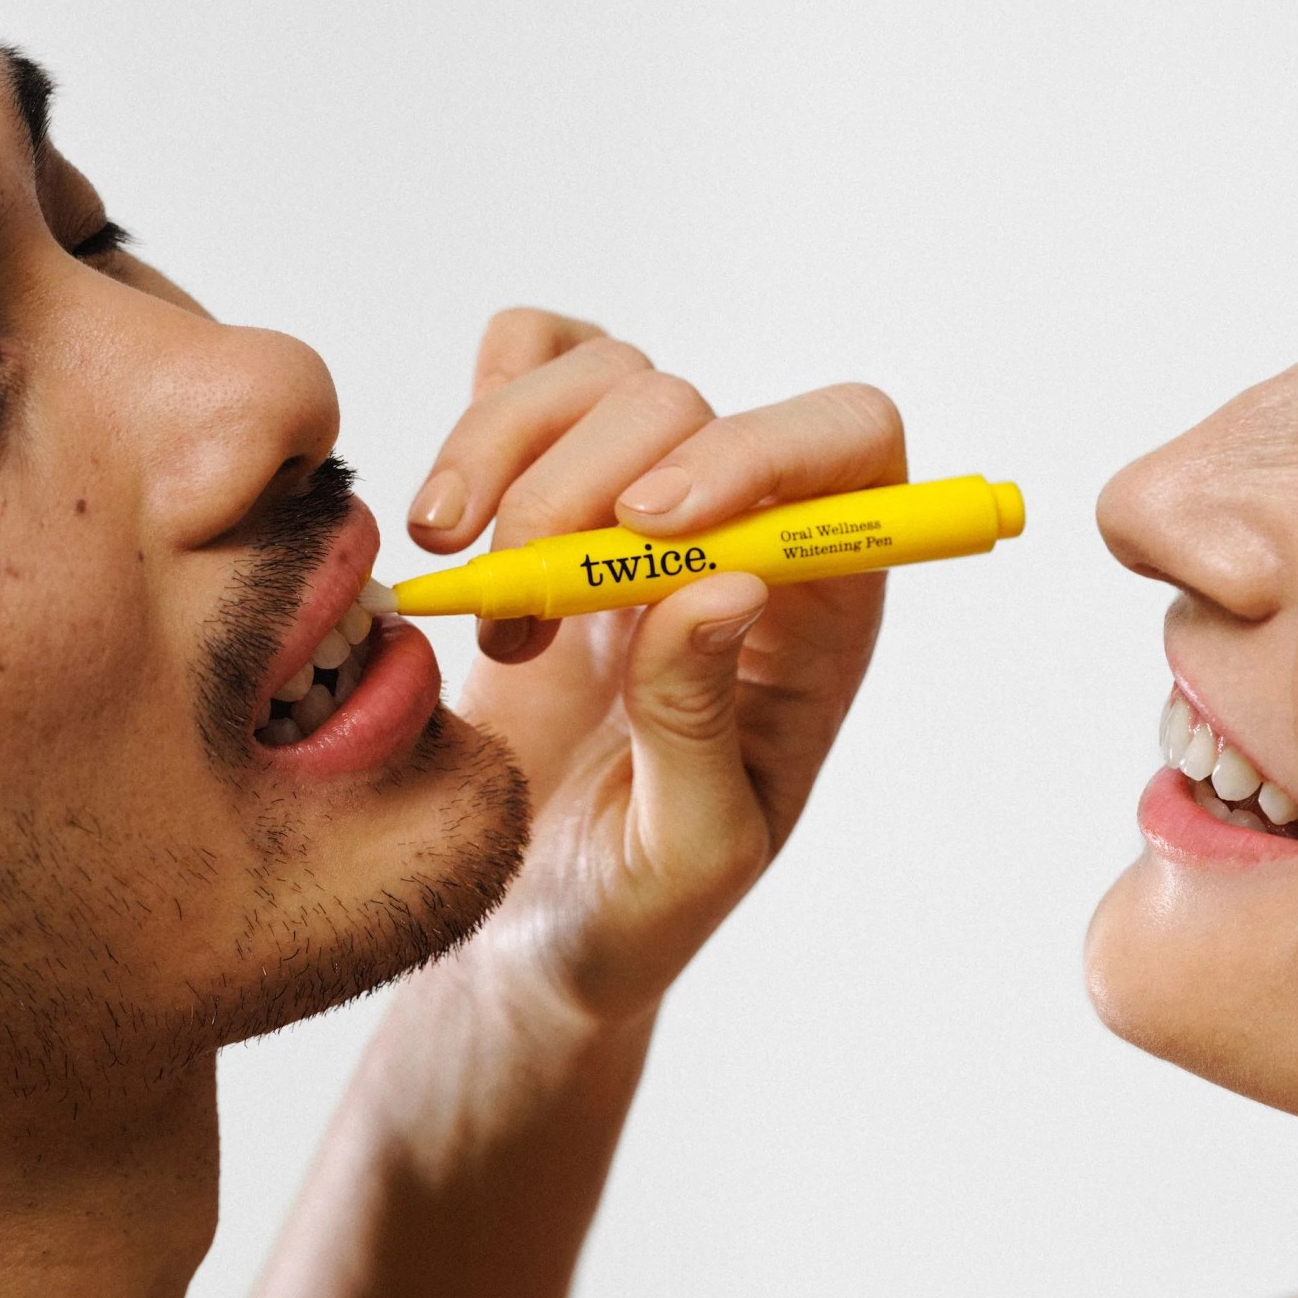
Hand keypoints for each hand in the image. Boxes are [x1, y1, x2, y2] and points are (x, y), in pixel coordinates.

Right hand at [407, 308, 903, 1021]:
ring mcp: (635, 512)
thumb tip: (727, 586)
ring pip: (599, 374)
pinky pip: (530, 366)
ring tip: (467, 593)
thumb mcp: (687, 853)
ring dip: (507, 460)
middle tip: (513, 617)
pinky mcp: (546, 497)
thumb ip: (703, 725)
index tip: (645, 525)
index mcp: (816, 616)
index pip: (847, 450)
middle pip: (687, 402)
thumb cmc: (629, 908)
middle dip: (579, 488)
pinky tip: (450, 524)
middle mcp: (737, 540)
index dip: (760, 451)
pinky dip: (484, 406)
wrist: (518, 931)